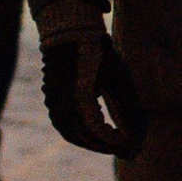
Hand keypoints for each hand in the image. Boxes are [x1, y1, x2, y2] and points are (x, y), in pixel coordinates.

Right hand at [41, 21, 145, 158]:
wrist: (70, 31)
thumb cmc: (97, 50)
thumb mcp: (114, 76)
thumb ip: (121, 105)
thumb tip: (130, 133)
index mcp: (78, 96)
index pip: (96, 130)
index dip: (113, 141)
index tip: (128, 145)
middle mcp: (61, 102)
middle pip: (82, 135)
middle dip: (103, 145)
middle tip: (123, 149)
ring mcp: (52, 100)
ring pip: (69, 132)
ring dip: (90, 142)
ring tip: (110, 143)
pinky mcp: (51, 98)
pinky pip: (62, 123)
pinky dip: (78, 132)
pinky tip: (95, 130)